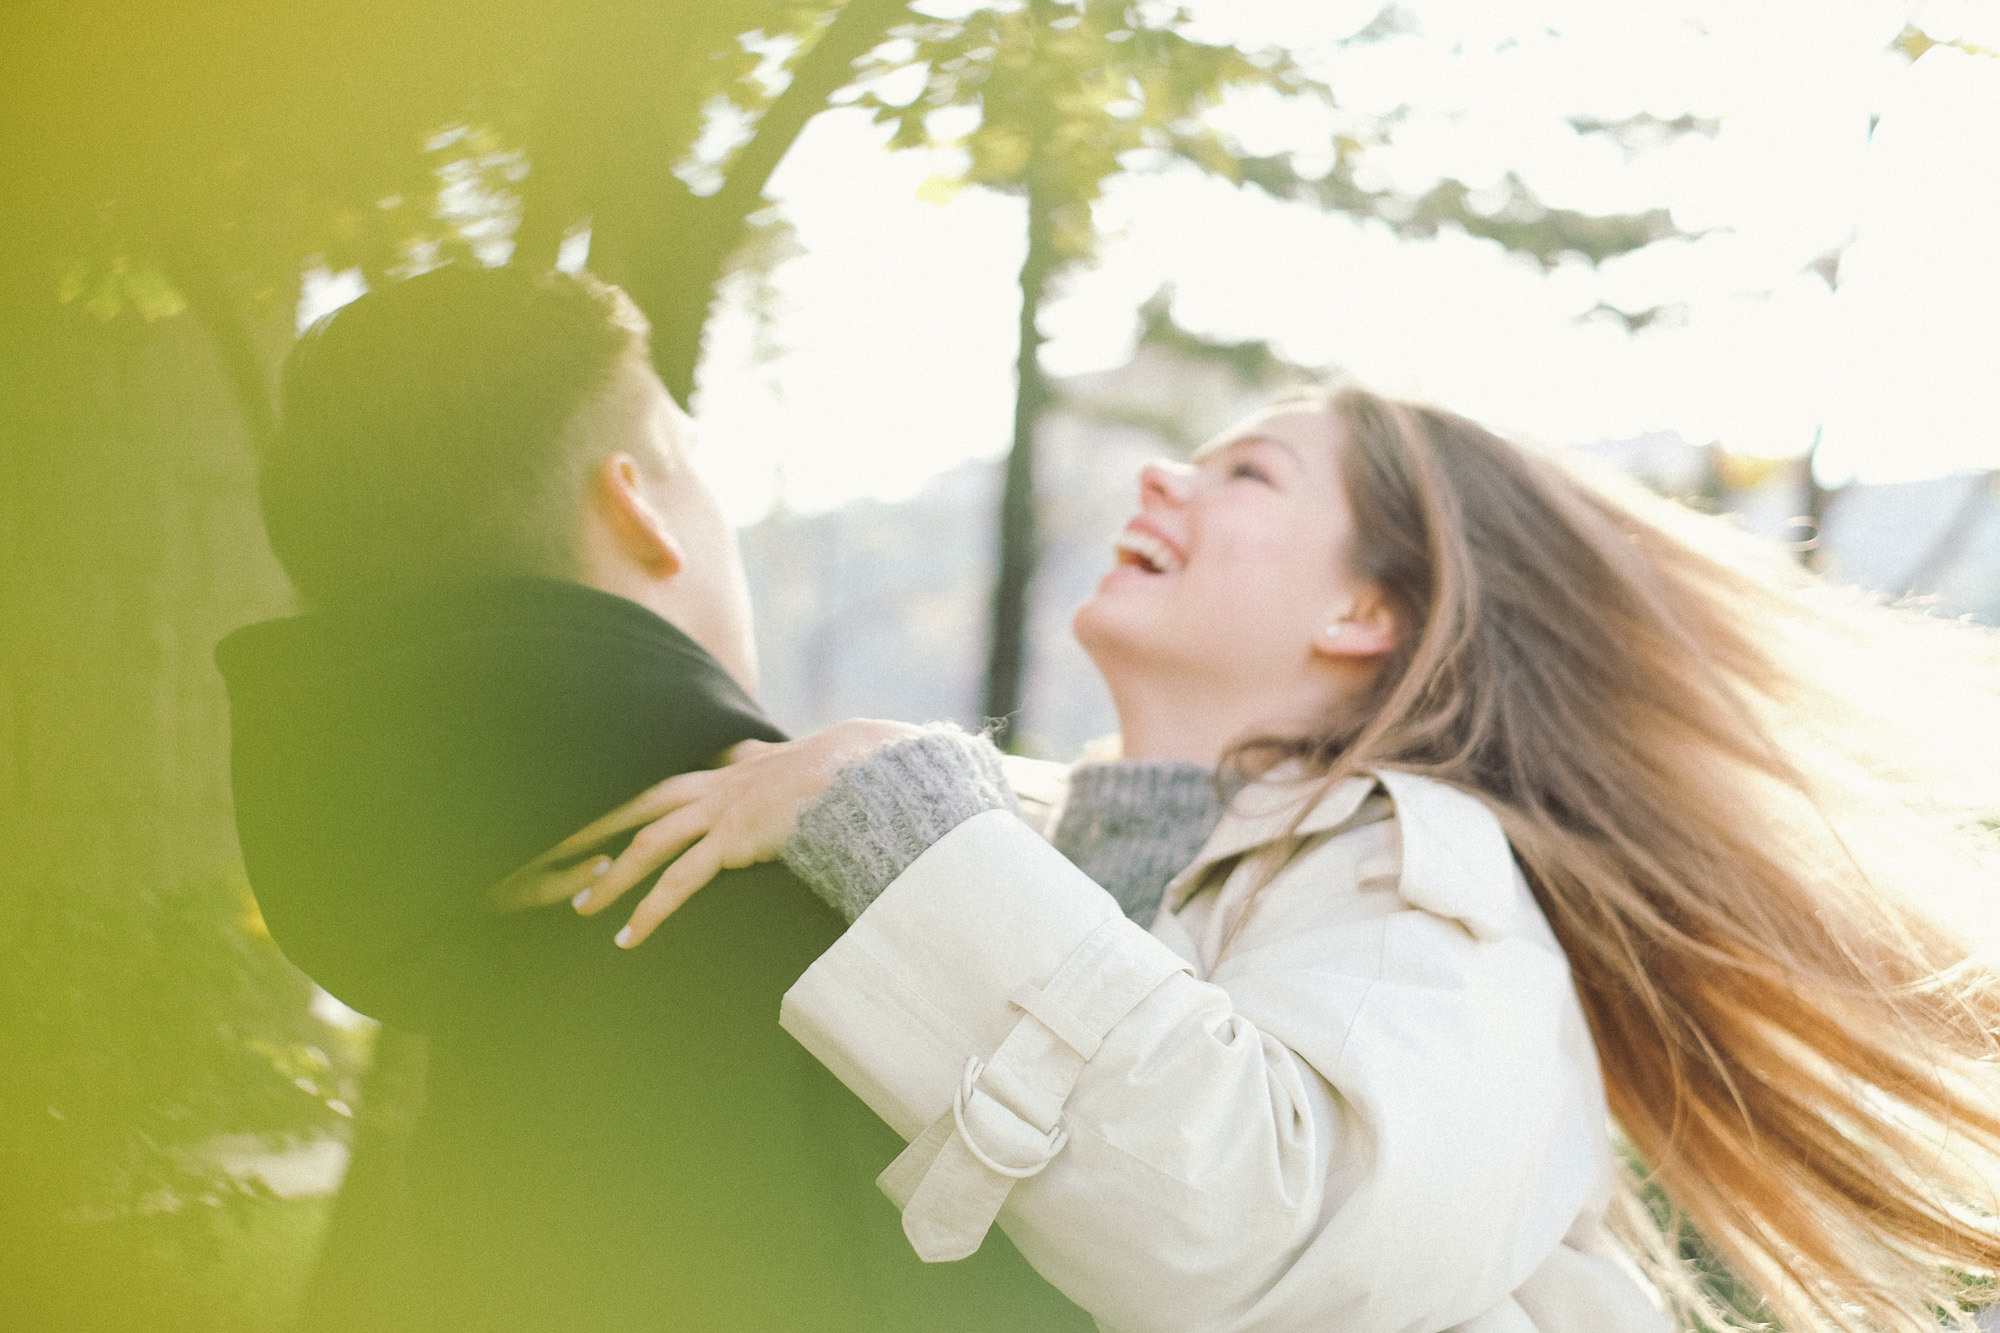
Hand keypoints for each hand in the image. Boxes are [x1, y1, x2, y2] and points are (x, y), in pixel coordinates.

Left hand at [493, 719, 922, 948]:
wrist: (861, 770)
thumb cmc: (839, 771)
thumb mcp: (792, 766)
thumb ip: (765, 768)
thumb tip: (756, 763)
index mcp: (726, 771)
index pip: (659, 789)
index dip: (623, 809)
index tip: (592, 828)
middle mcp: (714, 786)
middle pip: (636, 807)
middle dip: (592, 830)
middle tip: (551, 853)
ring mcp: (720, 812)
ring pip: (648, 845)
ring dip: (613, 878)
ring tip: (584, 907)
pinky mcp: (734, 840)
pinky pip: (681, 880)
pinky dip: (650, 909)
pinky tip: (630, 935)